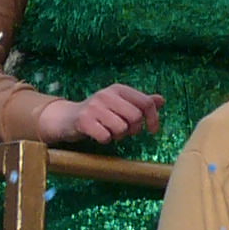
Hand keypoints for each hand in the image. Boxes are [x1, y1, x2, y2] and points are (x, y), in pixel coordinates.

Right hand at [41, 83, 160, 146]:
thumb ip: (140, 102)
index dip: (153, 119)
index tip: (152, 131)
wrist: (67, 118)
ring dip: (118, 136)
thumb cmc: (99, 113)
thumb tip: (161, 100)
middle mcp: (106, 94)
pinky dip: (105, 140)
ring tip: (109, 131)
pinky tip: (98, 134)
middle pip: (136, 117)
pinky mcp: (83, 120)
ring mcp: (94, 107)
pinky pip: (106, 137)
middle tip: (125, 131)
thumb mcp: (120, 104)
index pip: (146, 103)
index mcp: (118, 89)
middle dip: (134, 129)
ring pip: (122, 128)